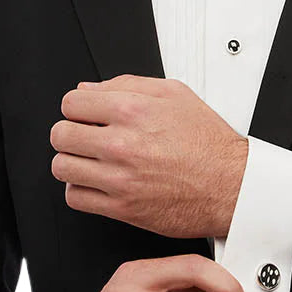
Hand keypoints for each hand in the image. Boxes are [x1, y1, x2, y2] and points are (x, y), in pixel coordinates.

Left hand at [50, 74, 248, 238]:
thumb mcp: (176, 94)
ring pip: (62, 166)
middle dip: (71, 133)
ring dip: (72, 162)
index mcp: (133, 110)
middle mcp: (122, 143)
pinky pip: (75, 197)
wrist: (231, 186)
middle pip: (60, 134)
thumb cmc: (209, 143)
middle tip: (86, 138)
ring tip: (90, 160)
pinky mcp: (122, 207)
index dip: (77, 108)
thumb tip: (91, 89)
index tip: (85, 116)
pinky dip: (80, 190)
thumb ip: (129, 84)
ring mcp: (120, 177)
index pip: (70, 103)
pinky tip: (97, 182)